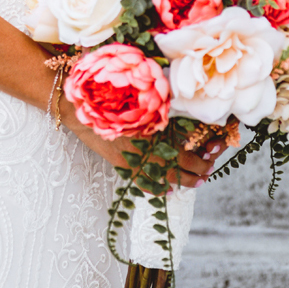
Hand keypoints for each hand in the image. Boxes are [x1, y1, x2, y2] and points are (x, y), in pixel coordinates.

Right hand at [66, 113, 215, 188]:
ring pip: (161, 178)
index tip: (211, 159)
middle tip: (206, 174)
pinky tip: (164, 189)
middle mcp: (144, 149)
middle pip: (176, 170)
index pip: (184, 155)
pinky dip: (154, 188)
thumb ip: (162, 109)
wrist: (78, 108)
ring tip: (193, 182)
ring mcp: (131, 158)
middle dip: (195, 174)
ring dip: (180, 182)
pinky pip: (140, 181)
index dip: (200, 161)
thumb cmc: (110, 98)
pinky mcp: (119, 163)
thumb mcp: (141, 100)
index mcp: (152, 133)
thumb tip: (186, 117)